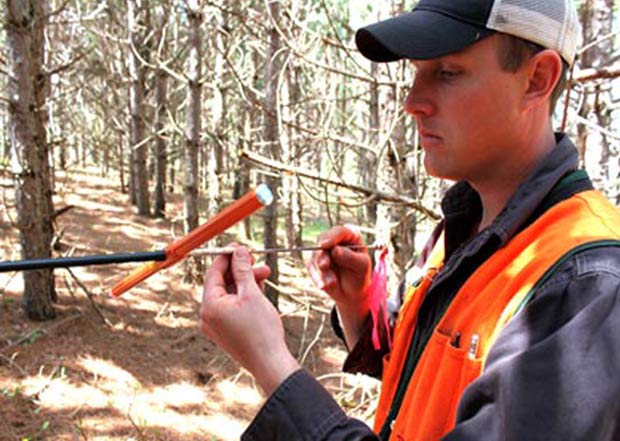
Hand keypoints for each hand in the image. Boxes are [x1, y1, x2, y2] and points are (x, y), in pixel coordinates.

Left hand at [200, 245, 299, 394]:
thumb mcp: (252, 294)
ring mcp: (215, 325)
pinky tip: (259, 288)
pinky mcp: (225, 331)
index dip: (227, 257)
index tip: (239, 246)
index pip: (214, 273)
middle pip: (221, 283)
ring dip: (245, 282)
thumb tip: (238, 251)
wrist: (269, 363)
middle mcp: (207, 316)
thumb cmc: (261, 330)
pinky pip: (232, 306)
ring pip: (229, 294)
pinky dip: (244, 296)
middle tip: (254, 258)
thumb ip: (243, 270)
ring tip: (265, 273)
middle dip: (240, 270)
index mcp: (209, 306)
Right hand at [307, 226, 371, 346]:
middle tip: (326, 269)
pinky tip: (325, 287)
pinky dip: (316, 278)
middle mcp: (336, 242)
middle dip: (322, 258)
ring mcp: (323, 253)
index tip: (326, 245)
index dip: (332, 236)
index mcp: (351, 237)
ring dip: (320, 272)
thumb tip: (337, 251)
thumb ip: (351, 259)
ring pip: (314, 257)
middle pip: (322, 242)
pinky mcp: (315, 265)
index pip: (340, 230)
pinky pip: (310, 268)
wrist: (355, 297)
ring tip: (329, 286)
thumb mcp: (362, 269)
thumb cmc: (363, 280)